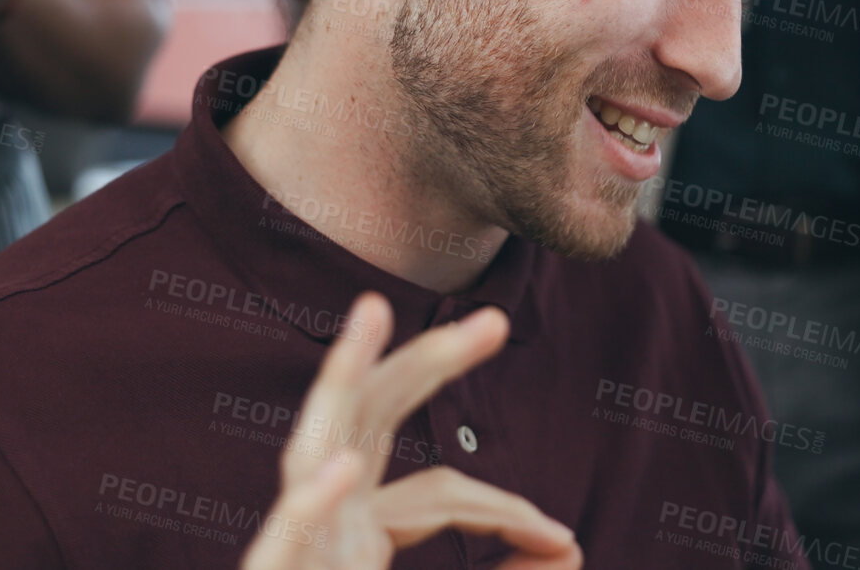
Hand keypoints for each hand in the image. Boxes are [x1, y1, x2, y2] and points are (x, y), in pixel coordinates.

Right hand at [240, 294, 580, 569]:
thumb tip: (569, 553)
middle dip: (428, 361)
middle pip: (373, 419)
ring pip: (312, 440)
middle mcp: (327, 527)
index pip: (438, 490)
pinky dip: (314, 498)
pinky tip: (342, 469)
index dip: (505, 510)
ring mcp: (297, 547)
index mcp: (362, 537)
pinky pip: (290, 529)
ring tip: (372, 313)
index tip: (566, 549)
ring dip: (341, 375)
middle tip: (497, 321)